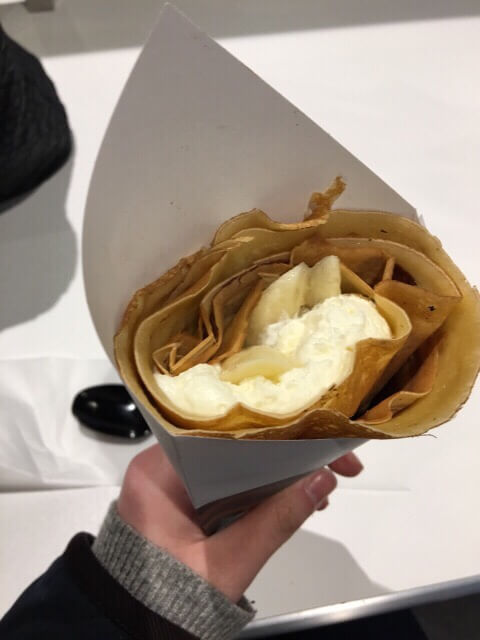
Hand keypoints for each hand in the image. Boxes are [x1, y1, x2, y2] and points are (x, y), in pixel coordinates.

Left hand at [117, 444, 362, 602]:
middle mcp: (160, 465)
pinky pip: (225, 481)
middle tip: (332, 460)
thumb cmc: (167, 599)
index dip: (276, 432)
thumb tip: (322, 480)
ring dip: (274, 471)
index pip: (222, 432)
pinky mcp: (181, 498)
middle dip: (283, 452)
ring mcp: (170, 481)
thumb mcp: (224, 567)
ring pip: (232, 461)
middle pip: (231, 443)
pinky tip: (290, 497)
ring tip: (318, 484)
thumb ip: (273, 524)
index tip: (317, 437)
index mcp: (159, 471)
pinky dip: (257, 488)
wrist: (130, 630)